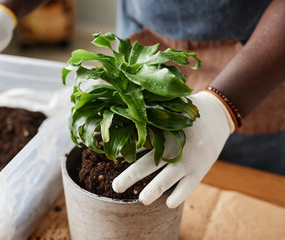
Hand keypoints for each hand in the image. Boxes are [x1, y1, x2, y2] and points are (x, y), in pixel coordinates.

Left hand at [112, 91, 234, 207]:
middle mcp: (174, 147)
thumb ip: (150, 115)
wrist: (217, 114)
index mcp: (163, 131)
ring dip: (154, 190)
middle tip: (116, 187)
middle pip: (148, 164)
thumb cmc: (183, 113)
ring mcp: (188, 160)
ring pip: (167, 178)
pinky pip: (188, 186)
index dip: (125, 153)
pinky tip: (168, 204)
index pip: (139, 145)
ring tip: (142, 200)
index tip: (113, 158)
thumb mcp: (168, 109)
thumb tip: (123, 115)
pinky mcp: (200, 170)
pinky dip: (179, 195)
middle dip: (130, 176)